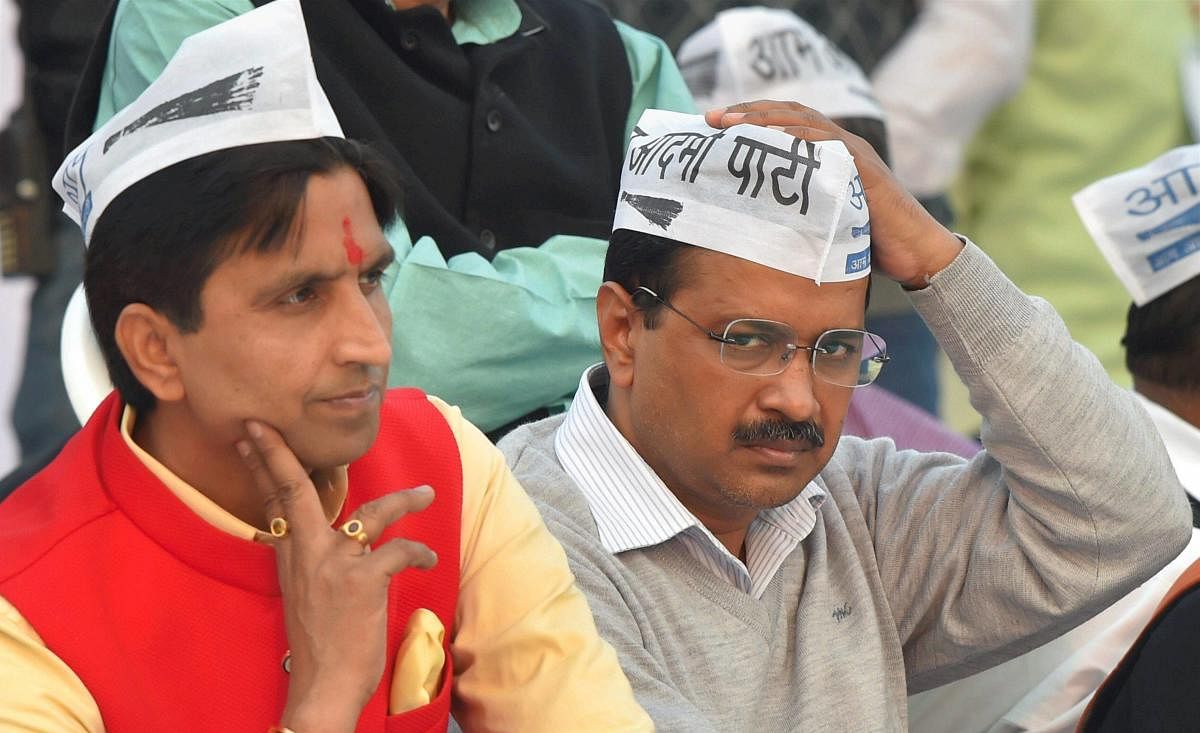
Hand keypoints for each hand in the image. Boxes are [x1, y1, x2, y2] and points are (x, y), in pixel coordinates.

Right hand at [237, 420, 437, 732]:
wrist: (323, 686)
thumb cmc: (320, 643)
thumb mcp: (300, 592)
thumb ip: (305, 558)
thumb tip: (309, 534)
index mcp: (291, 557)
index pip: (273, 501)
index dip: (263, 465)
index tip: (252, 433)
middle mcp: (308, 554)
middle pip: (293, 491)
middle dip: (280, 454)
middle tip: (270, 425)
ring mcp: (335, 565)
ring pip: (372, 514)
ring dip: (405, 500)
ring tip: (428, 492)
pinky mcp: (364, 581)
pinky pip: (399, 550)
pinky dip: (420, 551)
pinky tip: (429, 559)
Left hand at [704, 100, 963, 288]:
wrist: (915, 254)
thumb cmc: (868, 241)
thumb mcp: (820, 221)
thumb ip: (793, 211)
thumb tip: (748, 222)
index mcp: (828, 153)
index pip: (785, 122)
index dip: (750, 117)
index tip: (714, 123)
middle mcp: (841, 146)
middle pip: (790, 114)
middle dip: (749, 112)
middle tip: (713, 117)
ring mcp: (856, 155)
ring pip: (807, 124)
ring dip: (767, 121)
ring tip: (734, 124)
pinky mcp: (866, 171)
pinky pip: (832, 148)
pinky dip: (803, 141)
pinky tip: (776, 141)